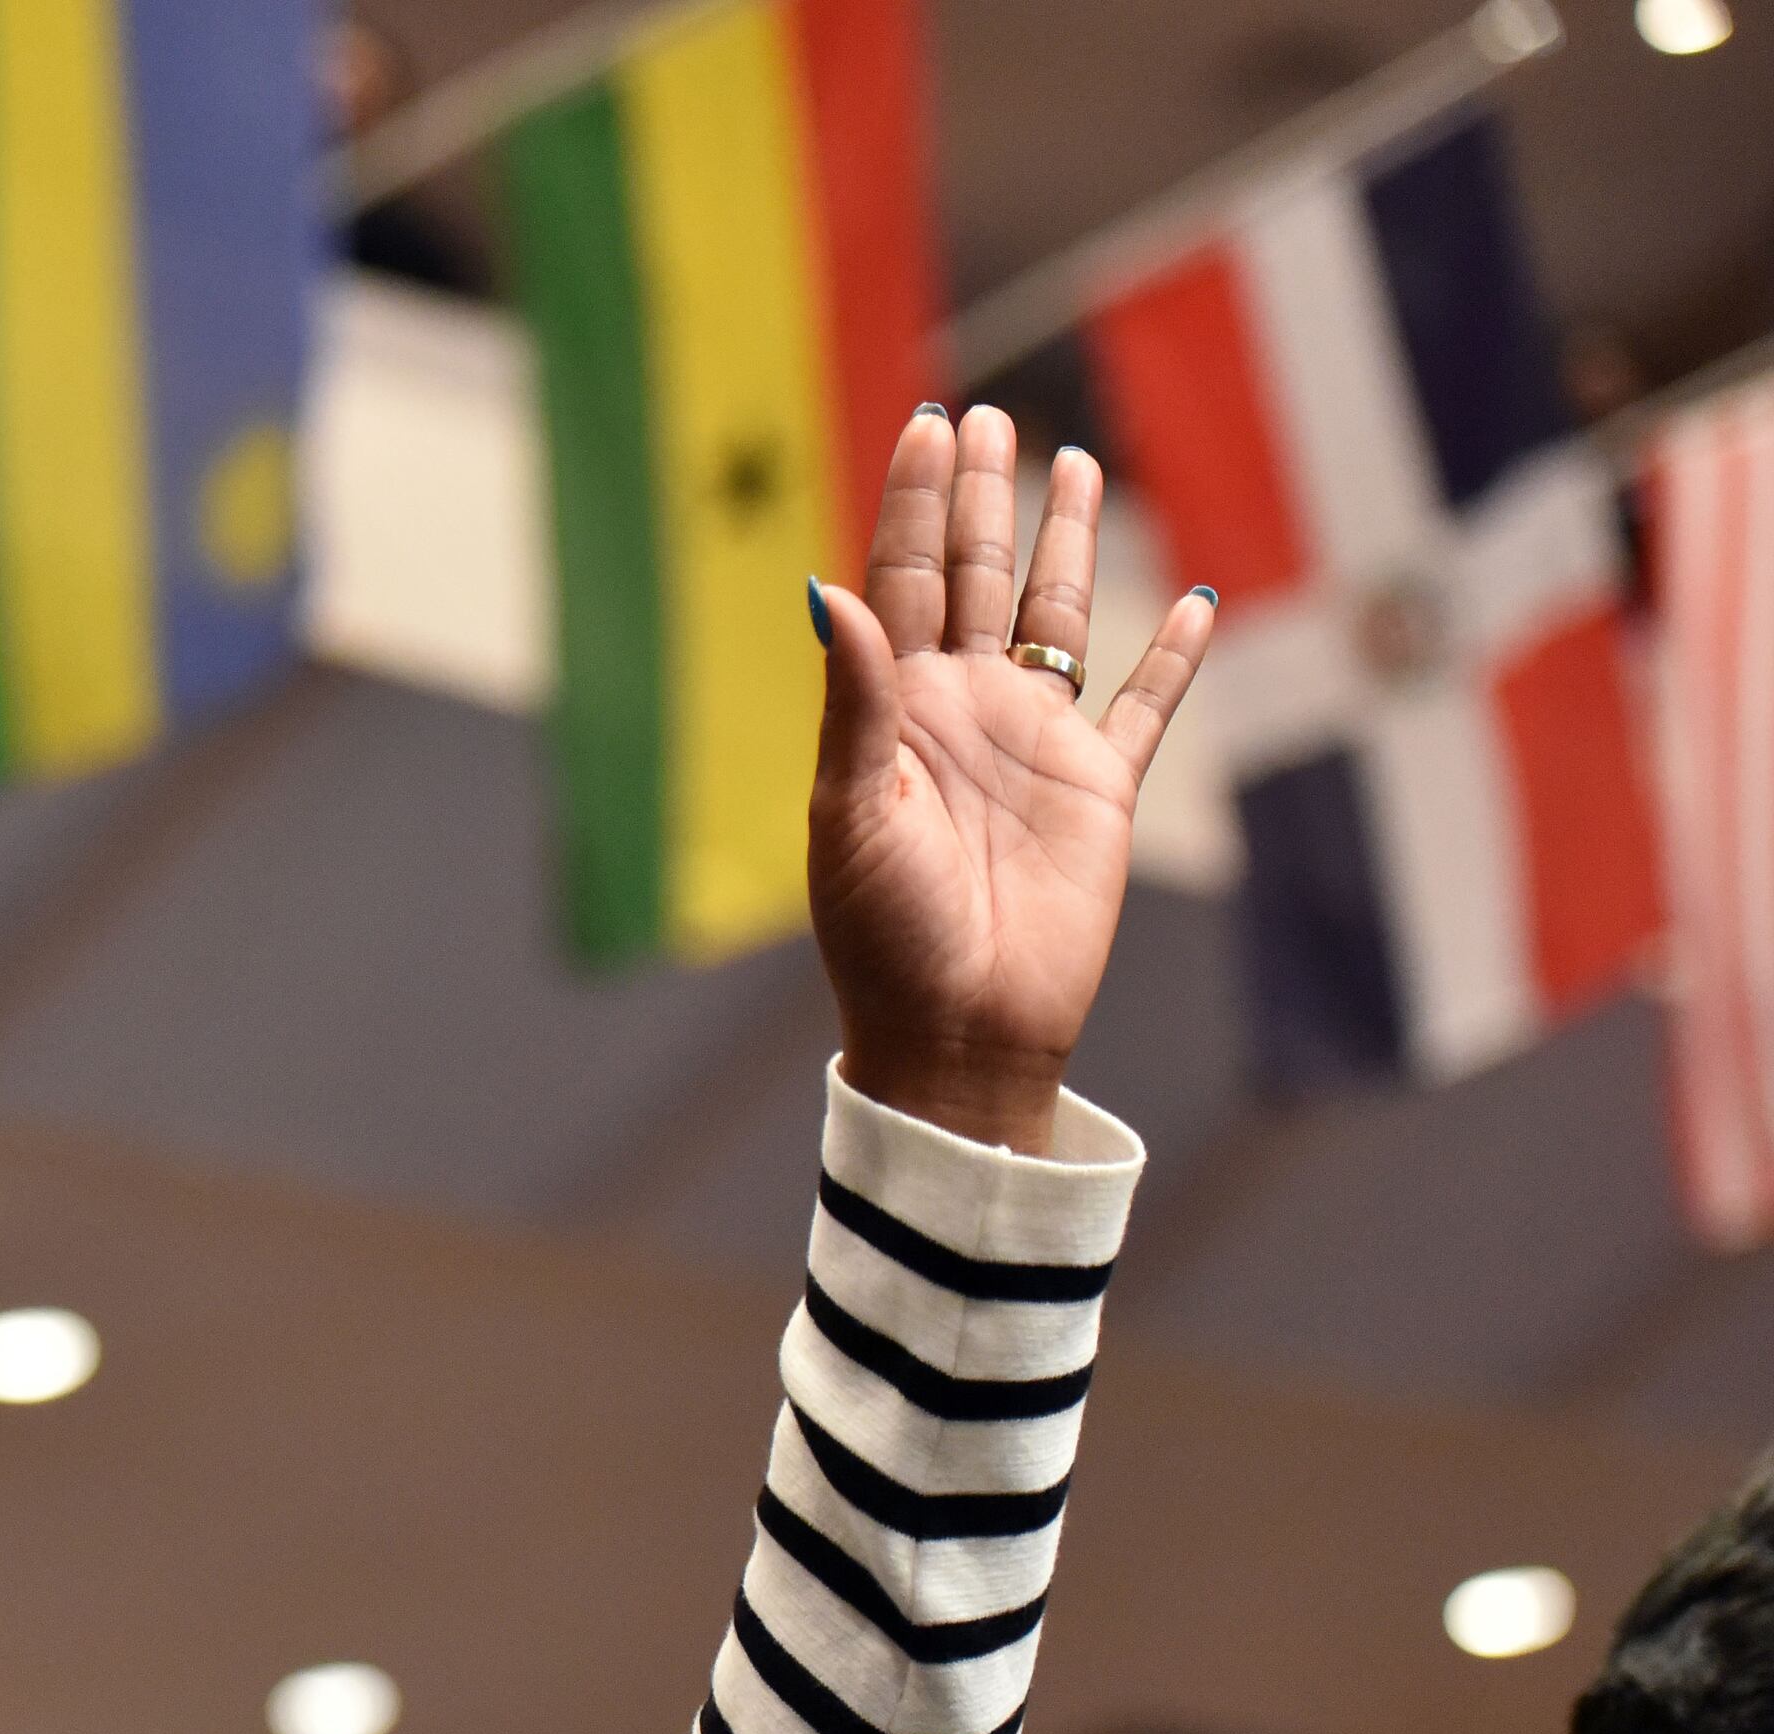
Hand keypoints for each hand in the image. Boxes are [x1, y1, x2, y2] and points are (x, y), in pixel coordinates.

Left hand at [806, 405, 1211, 1150]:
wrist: (957, 1029)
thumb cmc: (885, 934)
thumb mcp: (854, 812)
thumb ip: (855, 701)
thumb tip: (830, 590)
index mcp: (894, 712)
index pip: (903, 582)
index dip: (914, 503)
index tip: (926, 423)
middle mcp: (963, 713)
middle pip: (975, 578)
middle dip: (980, 498)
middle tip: (985, 415)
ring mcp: (1034, 745)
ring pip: (1056, 618)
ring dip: (1065, 544)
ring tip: (1070, 463)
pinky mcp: (1100, 792)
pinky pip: (1145, 710)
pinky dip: (1173, 659)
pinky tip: (1193, 602)